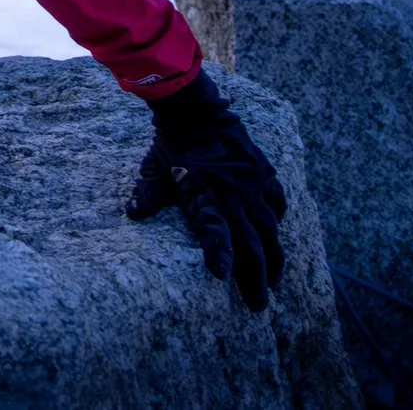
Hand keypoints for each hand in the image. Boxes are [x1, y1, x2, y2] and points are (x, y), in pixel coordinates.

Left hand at [127, 72, 287, 310]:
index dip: (220, 257)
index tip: (222, 277)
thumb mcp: (154, 169)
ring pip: (270, 230)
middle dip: (257, 280)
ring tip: (274, 281)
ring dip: (273, 258)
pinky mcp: (263, 172)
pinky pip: (277, 201)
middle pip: (253, 247)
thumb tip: (133, 214)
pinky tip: (276, 229)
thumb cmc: (171, 142)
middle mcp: (234, 196)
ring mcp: (252, 185)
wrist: (195, 107)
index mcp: (206, 198)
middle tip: (258, 305)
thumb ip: (146, 193)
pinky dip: (278, 217)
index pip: (216, 236)